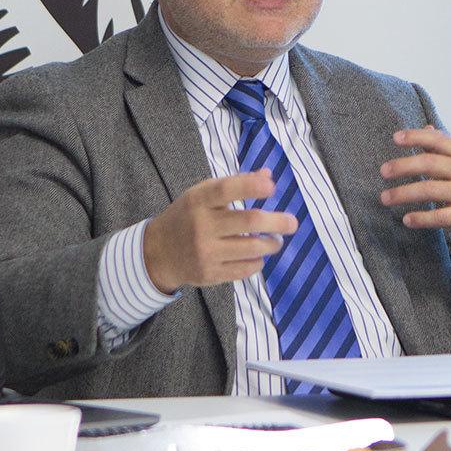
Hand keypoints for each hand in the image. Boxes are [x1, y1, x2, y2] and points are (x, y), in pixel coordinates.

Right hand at [142, 170, 296, 293]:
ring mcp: (205, 252)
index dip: (251, 186)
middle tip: (292, 223)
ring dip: (272, 244)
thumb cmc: (187, 217)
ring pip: (252, 248)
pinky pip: (245, 269)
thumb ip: (234, 185)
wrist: (157, 253)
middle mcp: (201, 226)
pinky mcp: (210, 274)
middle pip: (249, 221)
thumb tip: (268, 175)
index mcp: (198, 200)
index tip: (272, 188)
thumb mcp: (201, 195)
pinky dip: (258, 261)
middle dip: (277, 222)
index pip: (226, 189)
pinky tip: (258, 255)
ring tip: (276, 240)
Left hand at [379, 125, 450, 258]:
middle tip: (383, 171)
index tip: (396, 138)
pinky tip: (407, 219)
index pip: (439, 140)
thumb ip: (447, 149)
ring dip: (404, 193)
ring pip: (430, 190)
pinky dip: (421, 218)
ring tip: (386, 197)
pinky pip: (439, 216)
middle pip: (430, 163)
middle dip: (403, 166)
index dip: (416, 137)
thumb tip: (426, 128)